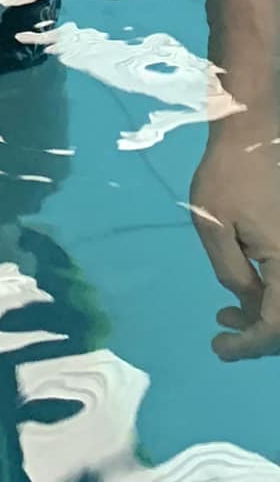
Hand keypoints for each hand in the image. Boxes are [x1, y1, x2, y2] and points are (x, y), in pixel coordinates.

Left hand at [190, 126, 279, 359]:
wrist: (250, 136)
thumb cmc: (227, 175)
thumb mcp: (213, 224)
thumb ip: (231, 271)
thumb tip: (245, 304)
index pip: (277, 323)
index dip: (251, 344)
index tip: (219, 349)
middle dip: (257, 337)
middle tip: (221, 337)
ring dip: (261, 319)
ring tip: (223, 317)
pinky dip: (267, 297)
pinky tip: (239, 298)